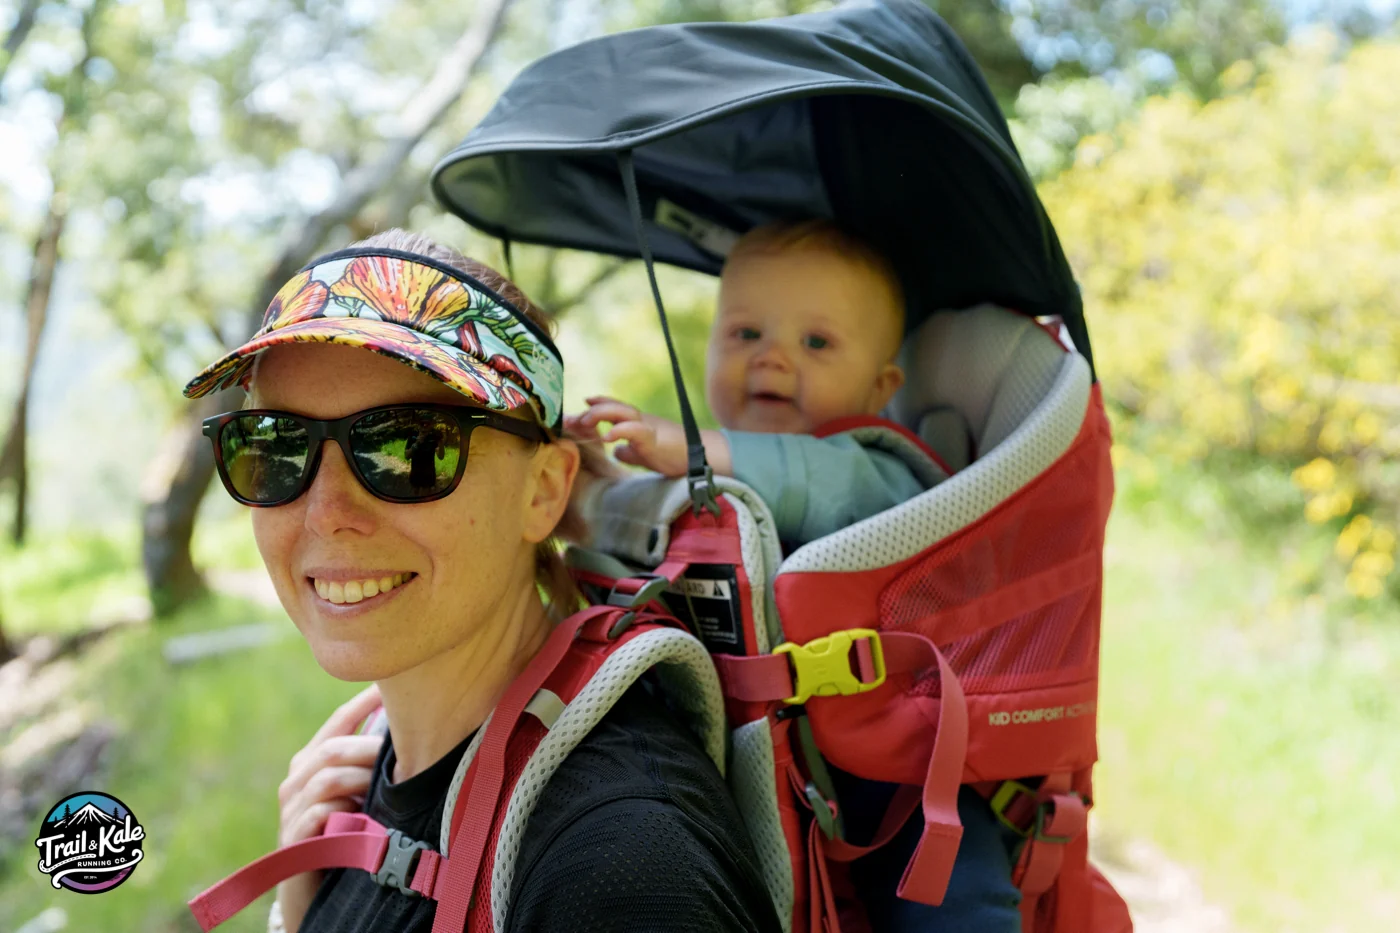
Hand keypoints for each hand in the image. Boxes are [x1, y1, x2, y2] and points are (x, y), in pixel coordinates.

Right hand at [275, 685, 384, 932]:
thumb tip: (413, 733)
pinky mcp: (294, 839)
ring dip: (362, 779)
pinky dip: (346, 811)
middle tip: (405, 751)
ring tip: (388, 787)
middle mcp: (296, 782)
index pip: (337, 722)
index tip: (390, 686)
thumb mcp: (360, 795)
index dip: (362, 703)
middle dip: (370, 748)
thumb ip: (372, 766)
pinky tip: (364, 817)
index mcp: (311, 762)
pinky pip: (321, 814)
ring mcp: (291, 810)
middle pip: (333, 749)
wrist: (316, 890)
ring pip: (328, 778)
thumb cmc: (347, 835)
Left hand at [573, 396, 689, 475]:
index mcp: (638, 424)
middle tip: (572, 419)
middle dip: (591, 410)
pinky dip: (619, 431)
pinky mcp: (654, 438)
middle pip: (613, 406)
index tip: (576, 409)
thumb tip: (615, 452)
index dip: (595, 406)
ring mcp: (648, 427)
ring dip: (601, 414)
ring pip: (622, 411)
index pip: (614, 410)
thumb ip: (629, 452)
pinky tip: (607, 438)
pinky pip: (635, 430)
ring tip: (585, 421)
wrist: (701, 458)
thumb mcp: (645, 455)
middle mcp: (641, 420)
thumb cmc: (675, 456)